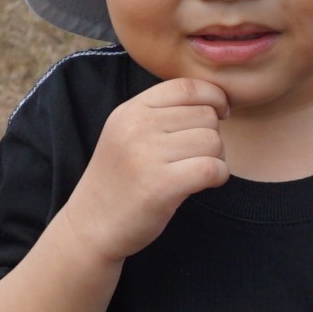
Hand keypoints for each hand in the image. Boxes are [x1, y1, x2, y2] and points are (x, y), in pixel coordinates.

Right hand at [62, 77, 229, 262]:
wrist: (90, 225)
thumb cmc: (120, 181)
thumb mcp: (128, 134)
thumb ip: (162, 114)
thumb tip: (216, 101)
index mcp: (130, 110)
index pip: (186, 86)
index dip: (214, 97)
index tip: (221, 114)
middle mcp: (137, 127)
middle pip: (206, 116)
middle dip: (213, 137)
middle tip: (198, 158)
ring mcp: (147, 155)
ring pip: (213, 141)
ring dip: (216, 159)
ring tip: (197, 172)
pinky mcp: (160, 186)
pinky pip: (211, 168)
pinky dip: (219, 176)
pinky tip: (206, 184)